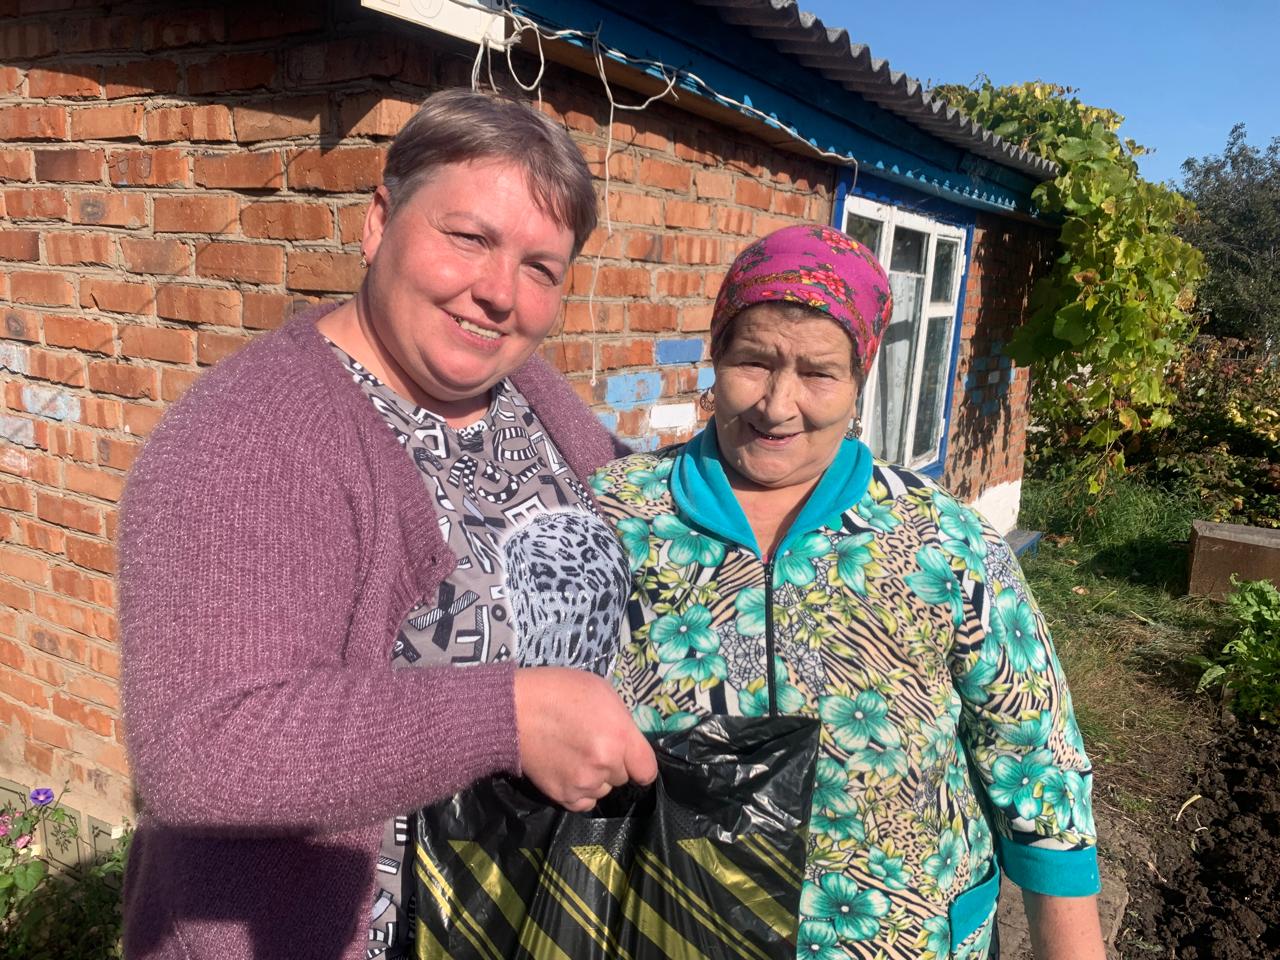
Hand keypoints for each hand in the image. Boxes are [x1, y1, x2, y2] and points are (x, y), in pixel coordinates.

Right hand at [513, 667, 656, 811]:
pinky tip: (568, 772)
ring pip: (602, 790)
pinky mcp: (562, 796)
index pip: (647, 770)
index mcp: (620, 738)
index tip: (631, 757)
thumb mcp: (601, 692)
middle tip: (592, 745)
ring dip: (595, 778)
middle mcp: (605, 766)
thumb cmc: (558, 691)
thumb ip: (621, 722)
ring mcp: (583, 784)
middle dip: (613, 763)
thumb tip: (626, 741)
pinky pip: (584, 803)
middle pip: (622, 777)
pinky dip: (580, 792)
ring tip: (575, 756)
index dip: (639, 763)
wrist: (514, 711)